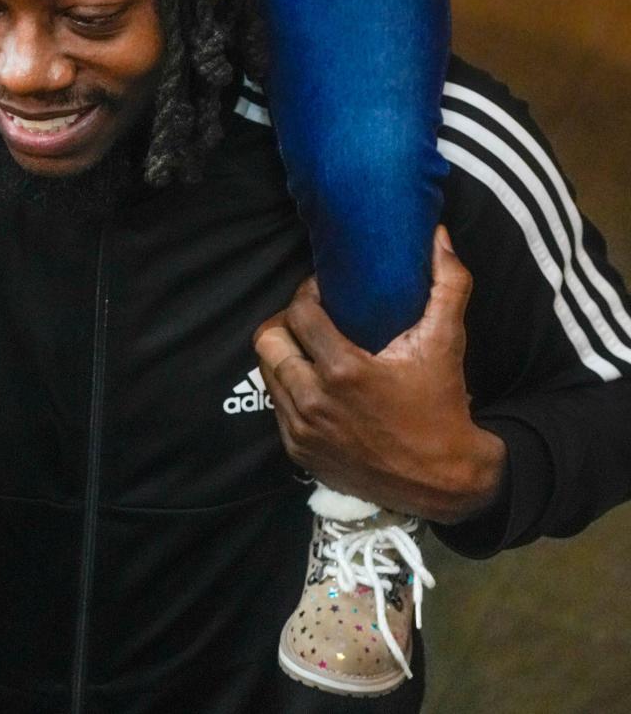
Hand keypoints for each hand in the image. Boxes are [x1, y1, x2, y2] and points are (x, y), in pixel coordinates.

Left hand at [253, 229, 506, 522]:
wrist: (443, 481)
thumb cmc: (442, 405)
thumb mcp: (446, 342)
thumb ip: (447, 283)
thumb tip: (439, 234)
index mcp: (343, 370)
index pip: (298, 312)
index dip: (309, 294)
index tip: (326, 292)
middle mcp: (314, 401)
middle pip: (268, 341)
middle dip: (287, 322)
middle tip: (311, 317)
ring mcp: (303, 430)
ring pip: (268, 372)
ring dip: (286, 354)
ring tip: (311, 346)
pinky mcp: (299, 452)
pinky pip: (276, 405)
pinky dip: (290, 387)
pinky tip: (315, 380)